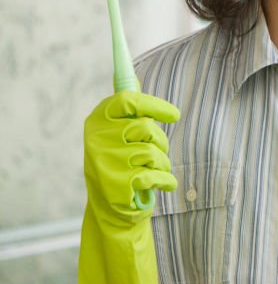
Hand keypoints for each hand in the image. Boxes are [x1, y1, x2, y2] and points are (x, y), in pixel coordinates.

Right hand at [78, 91, 179, 283]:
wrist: (112, 211)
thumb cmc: (122, 165)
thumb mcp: (119, 134)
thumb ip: (127, 109)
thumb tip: (128, 72)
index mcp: (97, 121)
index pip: (127, 100)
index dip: (154, 105)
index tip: (175, 115)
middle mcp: (96, 139)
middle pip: (146, 127)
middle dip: (160, 141)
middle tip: (155, 153)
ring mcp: (106, 162)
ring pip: (153, 151)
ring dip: (162, 164)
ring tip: (152, 172)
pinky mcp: (118, 184)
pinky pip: (156, 174)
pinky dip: (166, 181)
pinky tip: (163, 186)